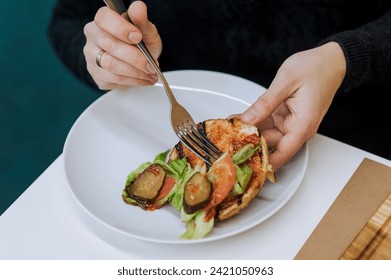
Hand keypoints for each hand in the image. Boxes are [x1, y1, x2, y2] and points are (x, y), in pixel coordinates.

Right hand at [83, 1, 161, 89]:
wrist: (137, 61)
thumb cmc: (139, 43)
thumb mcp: (145, 31)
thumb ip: (142, 20)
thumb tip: (138, 7)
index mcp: (103, 20)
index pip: (104, 19)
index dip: (121, 28)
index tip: (138, 37)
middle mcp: (93, 36)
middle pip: (110, 45)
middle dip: (135, 57)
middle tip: (151, 64)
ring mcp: (92, 56)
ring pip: (111, 64)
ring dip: (135, 72)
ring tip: (150, 74)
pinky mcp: (96, 73)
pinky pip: (113, 79)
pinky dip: (132, 81)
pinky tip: (143, 79)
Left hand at [236, 42, 345, 169]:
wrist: (330, 60)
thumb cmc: (316, 68)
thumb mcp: (286, 83)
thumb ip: (265, 103)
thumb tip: (247, 120)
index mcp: (302, 126)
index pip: (282, 154)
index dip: (263, 162)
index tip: (244, 164)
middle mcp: (297, 128)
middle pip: (270, 144)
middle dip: (248, 144)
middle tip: (226, 141)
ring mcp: (291, 123)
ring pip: (266, 134)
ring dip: (248, 132)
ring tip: (227, 128)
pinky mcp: (286, 116)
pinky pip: (267, 123)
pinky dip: (254, 122)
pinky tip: (238, 119)